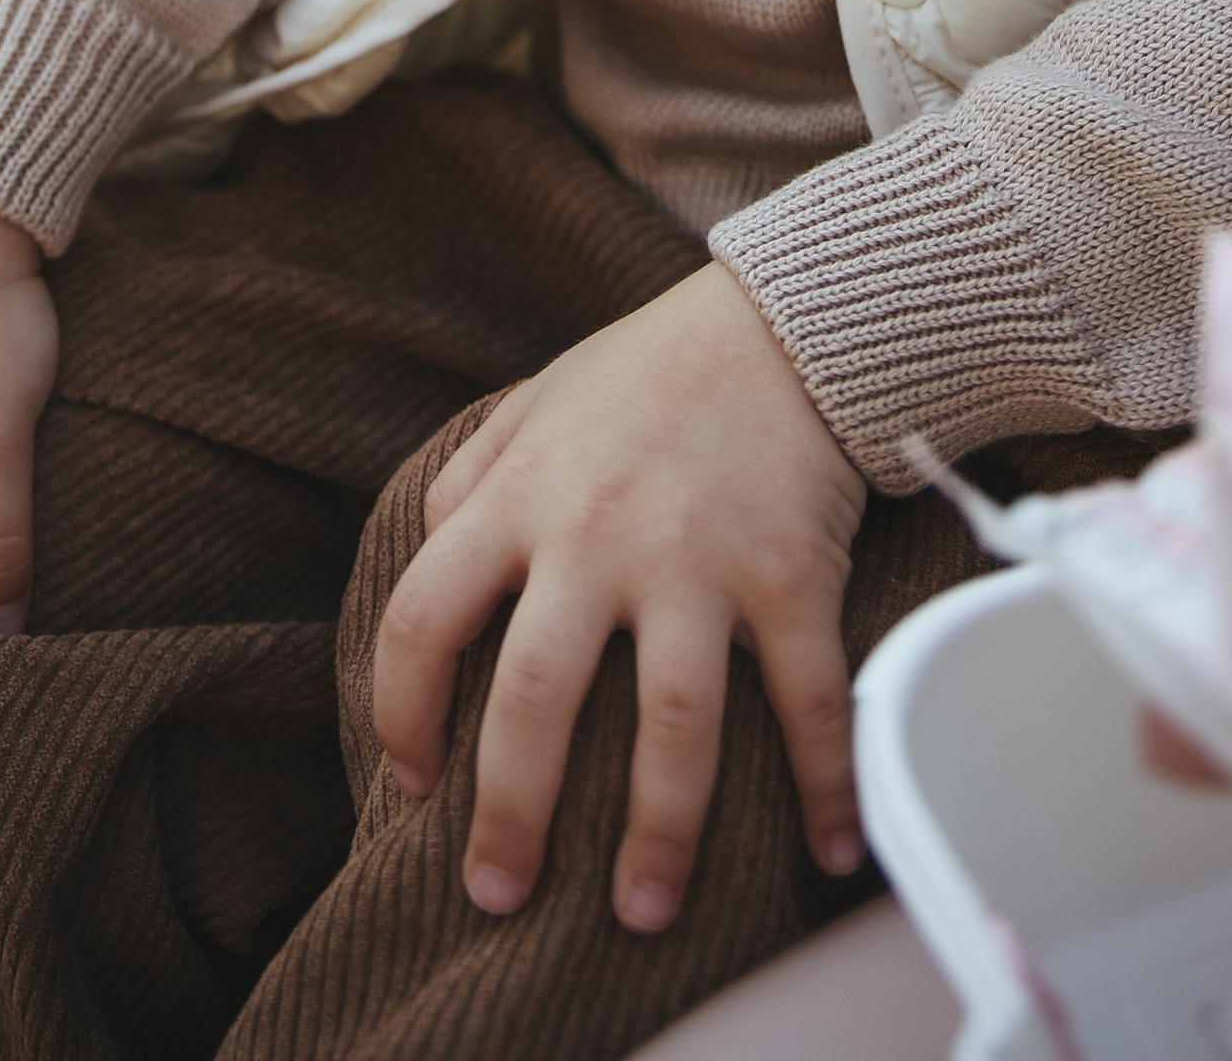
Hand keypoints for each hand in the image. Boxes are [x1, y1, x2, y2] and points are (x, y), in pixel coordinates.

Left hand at [371, 261, 867, 935]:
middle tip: (498, 895)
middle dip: (513, 813)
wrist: (787, 319)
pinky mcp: (793, 570)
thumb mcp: (537, 402)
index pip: (423, 616)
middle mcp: (600, 534)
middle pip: (536, 696)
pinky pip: (807, 697)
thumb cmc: (649, 371)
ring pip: (672, 721)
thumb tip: (424, 555)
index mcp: (523, 496)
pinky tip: (828, 853)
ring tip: (639, 912)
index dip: (402, 710)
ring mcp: (701, 557)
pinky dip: (826, 781)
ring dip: (659, 831)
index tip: (414, 781)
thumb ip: (471, 477)